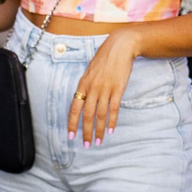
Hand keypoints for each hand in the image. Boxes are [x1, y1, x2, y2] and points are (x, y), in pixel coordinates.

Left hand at [68, 27, 142, 145]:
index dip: (72, 124)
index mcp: (83, 84)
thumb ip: (87, 86)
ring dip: (99, 130)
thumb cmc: (105, 58)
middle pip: (87, 115)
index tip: (71, 136)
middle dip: (86, 132)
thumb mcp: (90, 71)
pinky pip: (114, 109)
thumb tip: (83, 100)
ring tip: (99, 141)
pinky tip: (110, 130)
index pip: (74, 108)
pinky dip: (112, 121)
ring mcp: (105, 89)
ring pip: (100, 115)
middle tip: (87, 144)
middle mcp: (92, 88)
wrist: (120, 47)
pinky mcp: (118, 89)